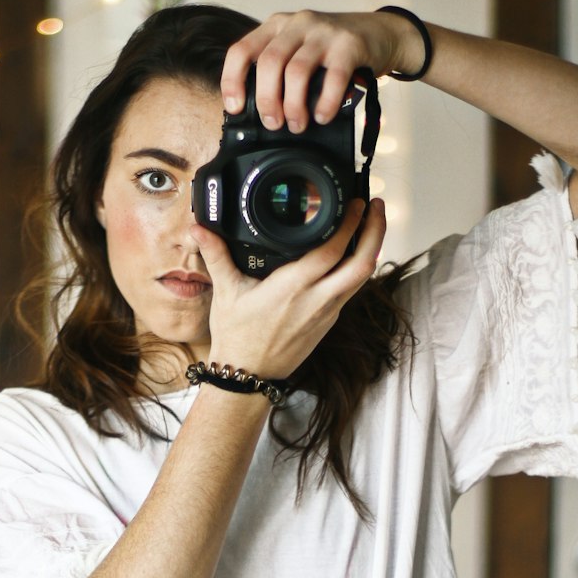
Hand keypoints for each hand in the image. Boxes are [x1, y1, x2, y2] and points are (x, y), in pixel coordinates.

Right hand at [189, 197, 387, 380]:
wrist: (248, 375)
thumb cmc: (237, 336)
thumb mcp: (227, 291)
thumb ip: (216, 254)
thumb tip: (199, 228)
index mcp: (293, 288)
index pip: (332, 250)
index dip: (349, 224)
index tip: (355, 202)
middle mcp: (317, 300)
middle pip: (362, 263)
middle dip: (375, 231)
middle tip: (377, 205)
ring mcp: (327, 312)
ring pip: (362, 278)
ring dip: (371, 248)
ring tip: (370, 223)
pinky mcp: (329, 321)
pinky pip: (351, 290)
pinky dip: (357, 268)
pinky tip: (352, 254)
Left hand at [220, 8, 425, 130]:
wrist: (381, 33)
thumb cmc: (334, 49)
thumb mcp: (300, 49)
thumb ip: (280, 69)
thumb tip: (261, 112)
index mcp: (277, 26)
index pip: (242, 50)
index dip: (233, 81)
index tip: (236, 108)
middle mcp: (297, 24)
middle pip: (269, 63)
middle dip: (267, 100)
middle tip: (273, 123)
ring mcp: (323, 32)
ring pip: (297, 71)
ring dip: (293, 105)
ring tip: (298, 124)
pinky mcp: (349, 45)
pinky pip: (333, 78)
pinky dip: (325, 103)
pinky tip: (323, 116)